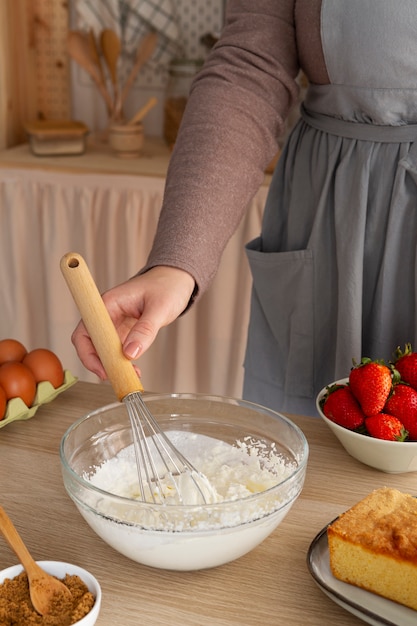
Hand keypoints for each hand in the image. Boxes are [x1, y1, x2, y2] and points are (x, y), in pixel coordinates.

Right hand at [71, 266, 195, 378]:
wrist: (176, 280)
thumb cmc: (166, 286)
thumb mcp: (160, 308)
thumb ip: (145, 330)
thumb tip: (130, 354)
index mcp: (108, 304)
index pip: (85, 331)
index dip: (88, 353)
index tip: (102, 369)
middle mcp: (107, 314)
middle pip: (90, 344)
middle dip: (99, 363)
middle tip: (116, 377)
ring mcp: (115, 324)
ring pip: (103, 350)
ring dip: (113, 365)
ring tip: (131, 375)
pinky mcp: (124, 331)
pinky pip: (116, 350)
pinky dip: (123, 362)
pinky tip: (135, 369)